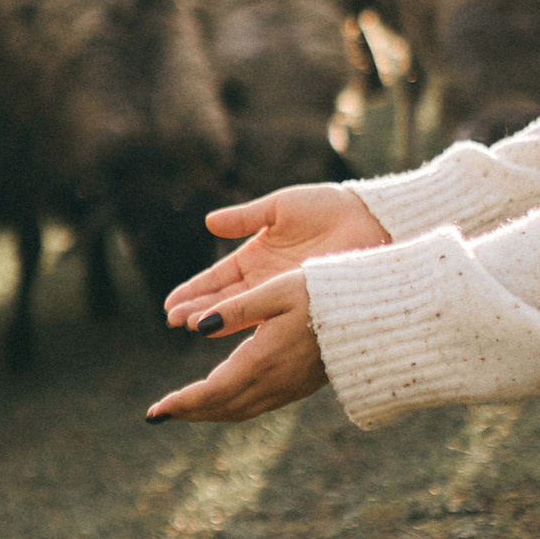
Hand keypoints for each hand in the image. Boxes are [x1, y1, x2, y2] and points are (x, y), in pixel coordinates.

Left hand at [145, 269, 326, 424]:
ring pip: (238, 411)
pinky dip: (230, 406)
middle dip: (188, 412)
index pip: (212, 392)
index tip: (154, 412)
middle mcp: (275, 382)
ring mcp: (289, 388)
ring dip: (208, 412)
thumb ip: (236, 309)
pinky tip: (222, 396)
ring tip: (183, 409)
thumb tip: (197, 326)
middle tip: (158, 414)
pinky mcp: (299, 386)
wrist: (375, 315)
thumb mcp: (278, 291)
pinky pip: (256, 406)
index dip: (181, 404)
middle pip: (221, 408)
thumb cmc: (325, 294)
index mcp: (264, 361)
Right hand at [161, 181, 389, 324]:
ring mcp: (280, 296)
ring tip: (188, 325)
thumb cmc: (328, 208)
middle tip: (172, 320)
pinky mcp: (298, 303)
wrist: (369, 221)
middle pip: (222, 301)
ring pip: (239, 312)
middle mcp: (264, 282)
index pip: (216, 279)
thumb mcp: (280, 207)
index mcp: (256, 257)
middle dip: (196, 310)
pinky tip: (222, 331)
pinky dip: (243, 324)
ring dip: (213, 319)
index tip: (170, 304)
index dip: (193, 291)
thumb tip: (209, 222)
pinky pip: (265, 317)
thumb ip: (245, 217)